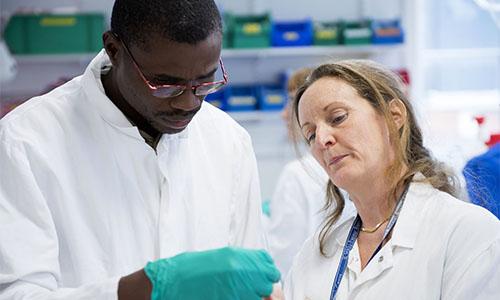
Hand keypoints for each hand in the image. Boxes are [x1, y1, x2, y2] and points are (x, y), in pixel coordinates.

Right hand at [144, 247, 280, 299]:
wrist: (175, 280)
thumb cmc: (196, 268)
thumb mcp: (223, 256)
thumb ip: (245, 261)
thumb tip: (263, 268)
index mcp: (238, 257)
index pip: (269, 266)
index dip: (266, 272)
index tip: (261, 276)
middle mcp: (240, 272)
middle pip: (268, 283)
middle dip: (262, 286)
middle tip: (250, 287)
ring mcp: (236, 289)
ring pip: (259, 297)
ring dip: (253, 296)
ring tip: (239, 292)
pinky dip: (243, 299)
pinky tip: (231, 296)